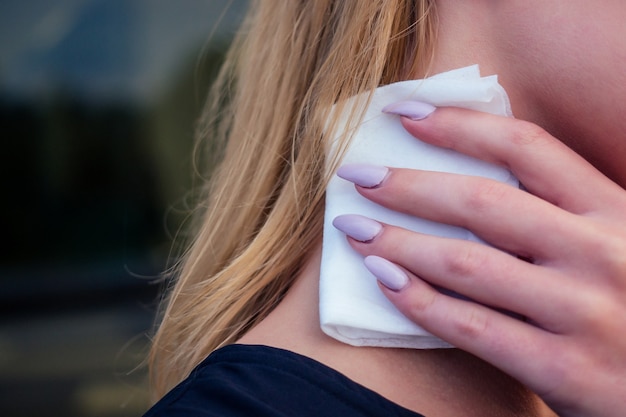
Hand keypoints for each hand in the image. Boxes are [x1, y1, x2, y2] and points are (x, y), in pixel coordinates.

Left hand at [333, 105, 625, 416]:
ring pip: (465, 263)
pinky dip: (418, 301)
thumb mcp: (617, 246)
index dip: (458, 124)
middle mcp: (602, 253)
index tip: (404, 113)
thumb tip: (464, 183)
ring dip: (397, 242)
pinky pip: (471, 327)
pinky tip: (384, 282)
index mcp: (616, 211)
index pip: (526, 147)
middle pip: (482, 201)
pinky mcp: (565, 370)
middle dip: (407, 185)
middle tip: (356, 177)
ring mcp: (584, 312)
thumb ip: (562, 216)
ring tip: (356, 230)